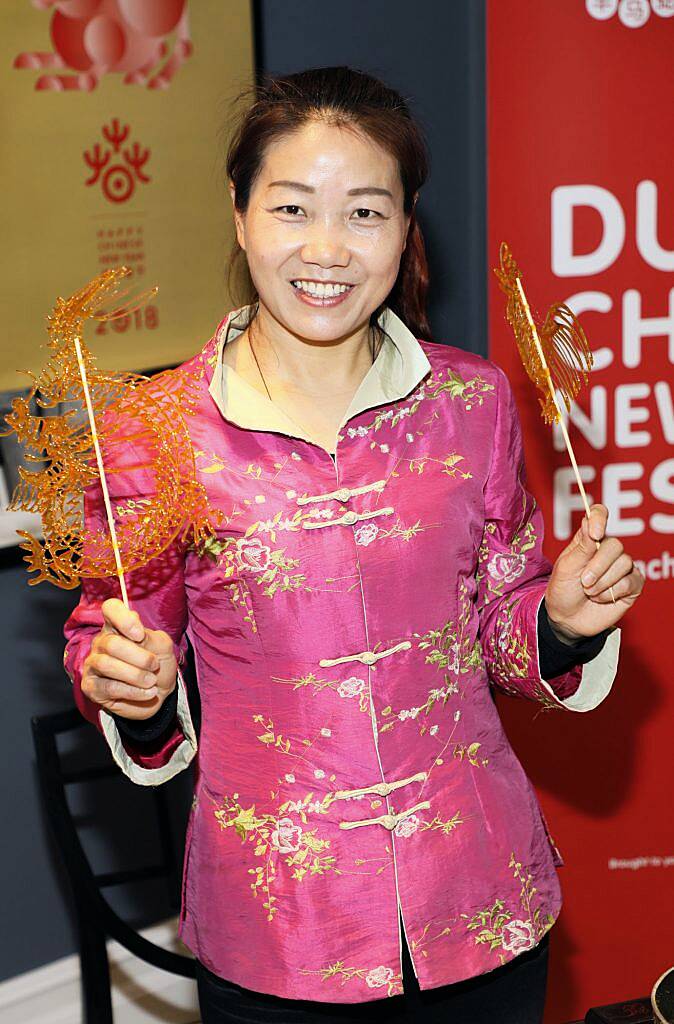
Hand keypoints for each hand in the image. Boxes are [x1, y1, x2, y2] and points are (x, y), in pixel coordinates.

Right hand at [82, 598, 177, 718]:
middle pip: (111, 643)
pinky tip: (147, 692)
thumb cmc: (157, 664)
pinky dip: (132, 690)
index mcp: (117, 626)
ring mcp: (93, 664)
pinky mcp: (91, 687)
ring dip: (135, 675)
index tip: (140, 635)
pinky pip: (108, 687)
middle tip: (154, 665)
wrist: (159, 692)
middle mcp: (101, 643)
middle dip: (138, 657)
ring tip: (151, 681)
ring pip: (107, 665)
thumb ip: (151, 637)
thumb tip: (137, 635)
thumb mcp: (161, 647)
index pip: (111, 609)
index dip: (124, 619)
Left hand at [544, 503, 644, 641]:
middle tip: (584, 582)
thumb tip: (590, 522)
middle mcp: (607, 550)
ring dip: (603, 582)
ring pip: (624, 563)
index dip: (600, 519)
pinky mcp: (632, 585)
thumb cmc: (563, 590)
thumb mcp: (566, 568)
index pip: (599, 515)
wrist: (566, 619)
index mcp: (589, 540)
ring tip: (589, 592)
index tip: (595, 534)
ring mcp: (622, 567)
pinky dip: (612, 593)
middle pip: (615, 545)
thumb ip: (581, 546)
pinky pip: (631, 581)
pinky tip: (601, 598)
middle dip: (598, 566)